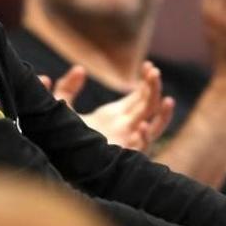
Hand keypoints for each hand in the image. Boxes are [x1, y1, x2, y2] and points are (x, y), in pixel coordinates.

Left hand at [42, 63, 174, 151]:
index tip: (147, 65)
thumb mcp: (62, 107)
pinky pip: (141, 149)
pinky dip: (145, 139)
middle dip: (154, 88)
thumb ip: (67, 87)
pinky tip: (142, 126)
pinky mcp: (122, 156)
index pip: (141, 95)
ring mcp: (126, 141)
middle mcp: (126, 127)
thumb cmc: (62, 137)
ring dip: (162, 114)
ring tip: (167, 100)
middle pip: (150, 105)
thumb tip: (79, 68)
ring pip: (154, 126)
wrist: (57, 161)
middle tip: (154, 71)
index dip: (147, 80)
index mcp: (116, 114)